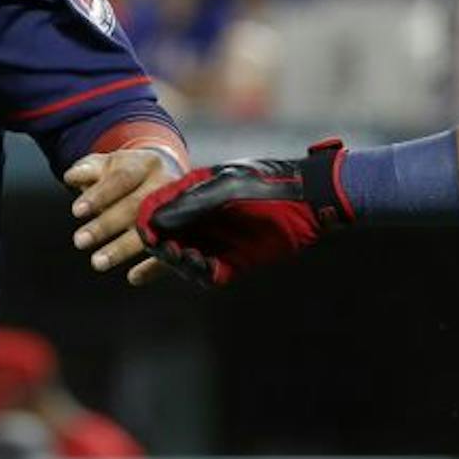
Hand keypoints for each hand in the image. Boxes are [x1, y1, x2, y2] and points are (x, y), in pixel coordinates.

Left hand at [66, 147, 184, 285]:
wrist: (170, 175)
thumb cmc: (132, 172)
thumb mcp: (111, 164)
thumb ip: (89, 169)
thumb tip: (72, 177)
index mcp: (146, 164)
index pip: (121, 179)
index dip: (99, 195)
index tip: (76, 211)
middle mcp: (166, 184)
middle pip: (135, 206)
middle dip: (106, 224)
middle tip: (80, 241)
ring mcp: (178, 209)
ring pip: (151, 230)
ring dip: (124, 248)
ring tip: (98, 262)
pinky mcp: (185, 231)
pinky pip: (170, 251)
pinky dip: (153, 268)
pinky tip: (134, 277)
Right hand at [135, 139, 351, 286]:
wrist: (310, 200)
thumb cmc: (267, 184)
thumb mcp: (226, 188)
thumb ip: (190, 205)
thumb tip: (154, 223)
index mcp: (192, 194)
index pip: (156, 211)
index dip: (148, 225)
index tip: (149, 236)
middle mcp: (200, 219)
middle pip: (167, 240)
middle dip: (163, 249)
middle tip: (172, 252)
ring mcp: (217, 241)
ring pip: (185, 260)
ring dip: (183, 264)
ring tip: (193, 259)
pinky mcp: (234, 261)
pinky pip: (210, 273)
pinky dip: (204, 274)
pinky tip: (208, 268)